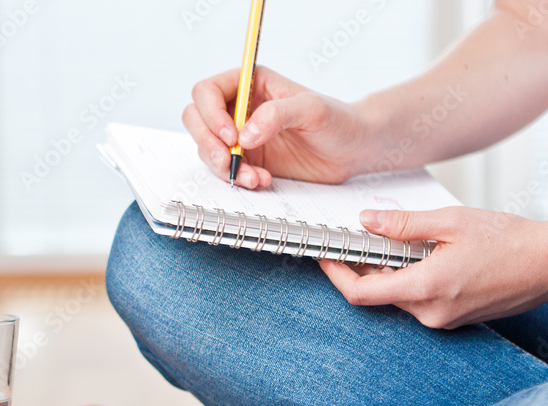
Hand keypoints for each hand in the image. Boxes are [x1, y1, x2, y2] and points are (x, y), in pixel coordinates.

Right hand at [182, 66, 368, 188]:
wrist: (351, 150)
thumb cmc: (337, 120)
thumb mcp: (312, 110)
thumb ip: (277, 115)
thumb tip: (245, 135)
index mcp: (250, 83)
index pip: (206, 91)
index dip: (210, 114)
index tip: (231, 135)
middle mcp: (238, 108)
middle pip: (196, 120)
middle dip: (208, 143)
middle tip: (230, 159)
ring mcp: (239, 136)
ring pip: (206, 149)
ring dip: (224, 167)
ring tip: (254, 177)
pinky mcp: (246, 160)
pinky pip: (224, 170)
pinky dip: (237, 179)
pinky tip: (261, 181)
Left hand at [319, 207, 547, 328]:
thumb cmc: (509, 241)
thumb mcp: (450, 222)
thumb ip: (403, 224)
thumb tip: (366, 221)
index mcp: (424, 289)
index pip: (360, 294)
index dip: (335, 275)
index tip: (325, 255)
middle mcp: (429, 313)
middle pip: (377, 294)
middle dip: (362, 267)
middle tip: (358, 237)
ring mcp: (442, 320)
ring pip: (397, 297)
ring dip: (387, 272)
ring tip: (395, 240)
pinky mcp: (453, 319)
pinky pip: (418, 301)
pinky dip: (409, 279)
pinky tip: (421, 256)